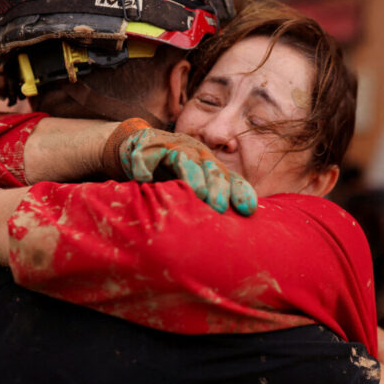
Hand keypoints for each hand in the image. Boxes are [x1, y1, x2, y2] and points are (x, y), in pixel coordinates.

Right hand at [103, 120, 257, 215]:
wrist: (136, 146)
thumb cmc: (168, 174)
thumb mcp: (190, 190)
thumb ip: (206, 206)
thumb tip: (223, 239)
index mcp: (210, 166)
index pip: (230, 178)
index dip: (239, 192)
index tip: (247, 210)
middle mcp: (195, 154)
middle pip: (211, 168)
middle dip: (218, 187)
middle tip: (219, 207)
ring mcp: (171, 147)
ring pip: (184, 158)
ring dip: (192, 174)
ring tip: (197, 193)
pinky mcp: (146, 145)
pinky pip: (146, 154)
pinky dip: (144, 165)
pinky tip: (143, 178)